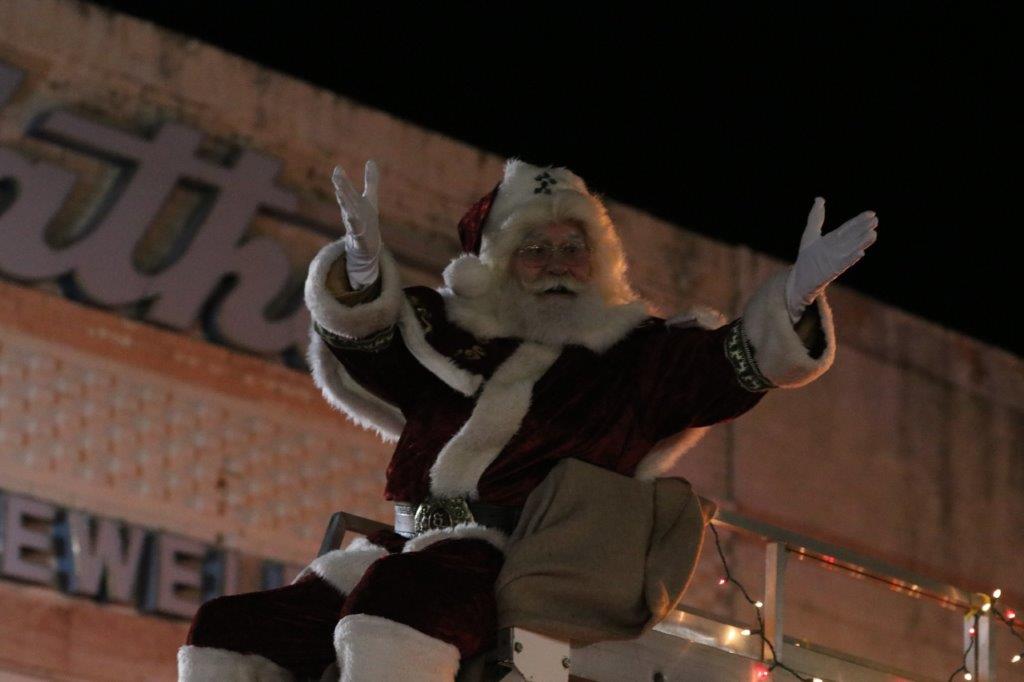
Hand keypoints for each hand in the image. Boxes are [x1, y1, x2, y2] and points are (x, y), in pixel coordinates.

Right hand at [331, 160, 381, 287]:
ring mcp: (355, 226)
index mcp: (354, 203)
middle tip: (336, 178)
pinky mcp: (360, 239)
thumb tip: (371, 160)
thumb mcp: (370, 198)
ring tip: (341, 197)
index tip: (337, 168)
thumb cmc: (365, 218)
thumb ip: (370, 180)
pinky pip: (357, 233)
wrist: (367, 244)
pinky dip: (355, 228)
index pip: (347, 190)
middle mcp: (352, 213)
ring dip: (346, 206)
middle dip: (341, 189)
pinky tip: (352, 220)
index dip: (342, 180)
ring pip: (349, 215)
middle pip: (346, 200)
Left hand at [785, 197, 877, 322]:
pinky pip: (844, 264)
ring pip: (852, 249)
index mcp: (834, 240)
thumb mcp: (811, 234)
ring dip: (862, 242)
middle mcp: (838, 249)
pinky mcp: (832, 270)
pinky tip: (861, 253)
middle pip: (853, 237)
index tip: (872, 214)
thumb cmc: (806, 259)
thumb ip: (816, 217)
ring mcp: (836, 260)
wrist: (798, 279)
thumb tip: (819, 199)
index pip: (849, 228)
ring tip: (874, 234)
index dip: (859, 221)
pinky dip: (851, 258)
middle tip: (875, 221)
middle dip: (863, 229)